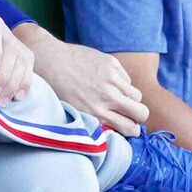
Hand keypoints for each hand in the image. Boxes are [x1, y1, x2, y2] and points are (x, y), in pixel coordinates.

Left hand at [18, 28, 147, 136]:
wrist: (50, 62)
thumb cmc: (59, 90)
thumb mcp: (76, 113)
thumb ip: (96, 120)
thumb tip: (114, 127)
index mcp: (97, 114)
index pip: (130, 128)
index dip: (133, 129)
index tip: (131, 126)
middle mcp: (107, 98)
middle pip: (141, 113)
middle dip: (139, 116)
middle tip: (132, 113)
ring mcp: (112, 80)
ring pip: (137, 96)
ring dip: (131, 99)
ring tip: (119, 96)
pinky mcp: (112, 64)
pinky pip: (127, 79)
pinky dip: (122, 83)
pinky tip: (108, 81)